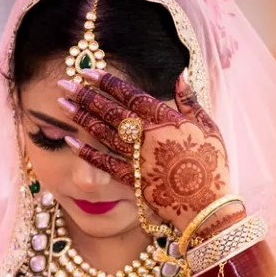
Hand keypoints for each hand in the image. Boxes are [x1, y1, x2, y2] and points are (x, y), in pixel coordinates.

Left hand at [57, 68, 230, 231]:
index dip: (107, 81)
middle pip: (110, 110)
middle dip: (86, 95)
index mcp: (165, 118)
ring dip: (81, 118)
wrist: (208, 205)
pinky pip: (103, 164)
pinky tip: (71, 143)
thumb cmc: (212, 164)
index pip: (130, 94)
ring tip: (63, 106)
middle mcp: (147, 135)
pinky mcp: (131, 179)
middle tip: (65, 84)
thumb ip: (190, 100)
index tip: (89, 72)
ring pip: (103, 133)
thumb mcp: (207, 126)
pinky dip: (86, 153)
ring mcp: (137, 158)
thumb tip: (182, 74)